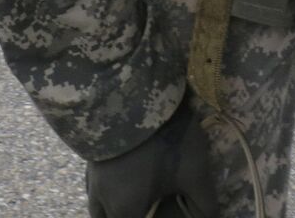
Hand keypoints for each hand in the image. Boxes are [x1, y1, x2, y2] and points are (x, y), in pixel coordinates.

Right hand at [86, 102, 219, 217]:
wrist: (133, 89)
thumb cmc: (166, 139)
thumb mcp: (194, 172)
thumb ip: (204, 204)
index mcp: (124, 208)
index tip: (157, 215)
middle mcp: (101, 196)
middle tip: (145, 210)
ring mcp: (91, 173)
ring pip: (96, 204)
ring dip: (110, 208)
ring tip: (132, 200)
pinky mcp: (90, 152)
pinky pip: (93, 182)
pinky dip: (105, 188)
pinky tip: (122, 177)